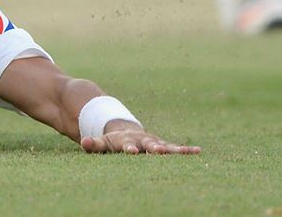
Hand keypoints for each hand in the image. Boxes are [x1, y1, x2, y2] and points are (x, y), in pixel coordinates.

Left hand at [80, 121, 200, 154]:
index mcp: (125, 140)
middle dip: (153, 148)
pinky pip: (174, 148)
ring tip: (186, 152)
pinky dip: (184, 150)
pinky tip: (198, 151)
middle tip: (159, 151)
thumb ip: (94, 144)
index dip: (129, 148)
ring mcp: (152, 142)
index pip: (126, 145)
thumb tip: (84, 143)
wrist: (124, 129)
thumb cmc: (112, 141)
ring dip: (173, 149)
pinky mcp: (161, 145)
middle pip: (148, 144)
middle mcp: (141, 139)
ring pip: (164, 145)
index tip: (132, 151)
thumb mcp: (102, 143)